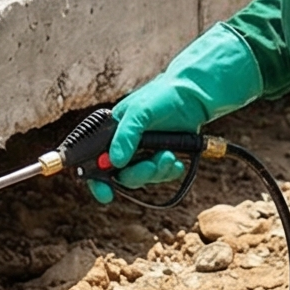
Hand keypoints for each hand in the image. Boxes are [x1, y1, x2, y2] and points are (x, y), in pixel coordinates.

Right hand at [88, 26, 262, 202]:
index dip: (97, 179)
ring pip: (142, 177)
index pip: (95, 160)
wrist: (194, 95)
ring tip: (169, 157)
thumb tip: (114, 162)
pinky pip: (159, 175)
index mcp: (112, 132)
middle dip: (137, 174)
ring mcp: (143, 151)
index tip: (105, 194)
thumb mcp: (140, 111)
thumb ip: (125, 136)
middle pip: (121, 174)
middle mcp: (124, 143)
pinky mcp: (160, 155)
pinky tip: (176, 162)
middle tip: (152, 165)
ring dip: (155, 172)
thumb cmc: (162, 96)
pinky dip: (168, 172)